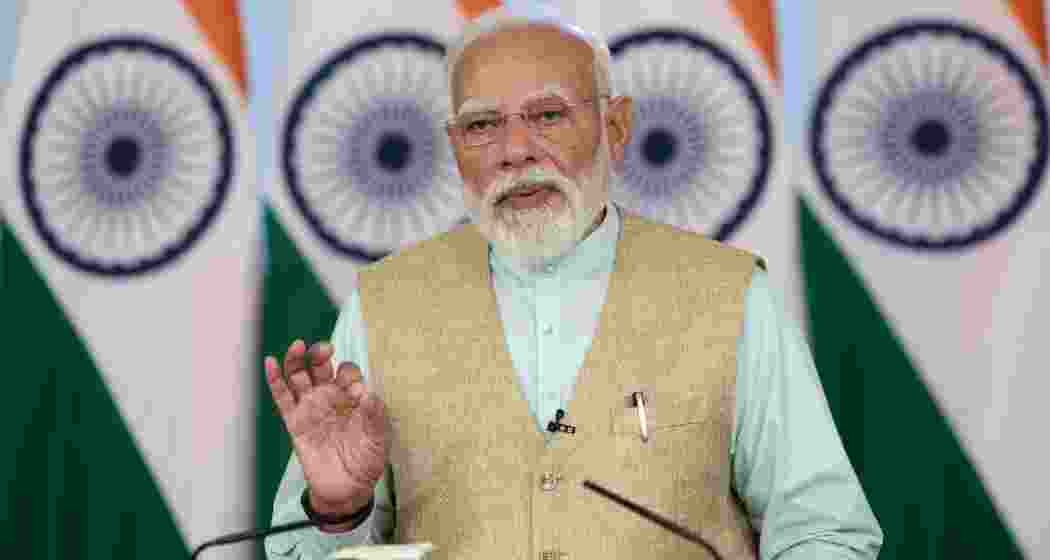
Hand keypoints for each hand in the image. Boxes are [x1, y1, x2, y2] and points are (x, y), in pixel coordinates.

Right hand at [265, 340, 387, 526]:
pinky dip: (275, 380)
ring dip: (297, 359)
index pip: (348, 373)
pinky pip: (282, 398)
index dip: (350, 375)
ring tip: (298, 347)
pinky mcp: (295, 422)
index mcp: (352, 398)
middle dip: (321, 354)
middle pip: (321, 366)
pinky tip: (271, 363)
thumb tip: (370, 394)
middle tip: (325, 348)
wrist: (347, 489)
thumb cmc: (366, 461)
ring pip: (299, 376)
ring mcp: (310, 408)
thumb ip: (374, 416)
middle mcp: (330, 398)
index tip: (356, 390)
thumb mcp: (377, 439)